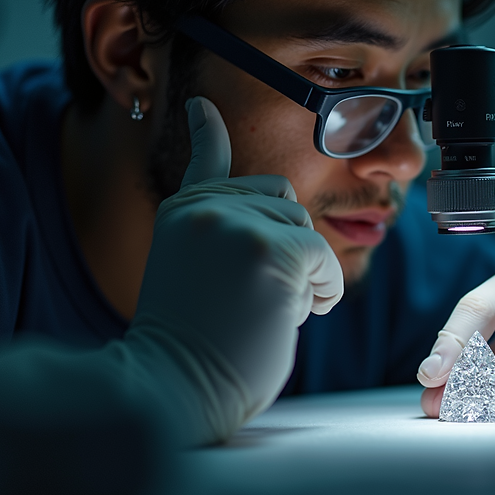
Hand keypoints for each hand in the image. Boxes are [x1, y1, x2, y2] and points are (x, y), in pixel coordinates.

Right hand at [132, 96, 342, 415]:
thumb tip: (278, 229)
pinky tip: (288, 316)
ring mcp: (235, 224)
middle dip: (288, 244)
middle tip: (254, 296)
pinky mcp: (269, 250)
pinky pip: (324, 259)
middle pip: (284, 198)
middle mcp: (206, 207)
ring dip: (302, 275)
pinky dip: (321, 290)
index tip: (204, 106)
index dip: (208, 132)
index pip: (206, 162)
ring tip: (261, 311)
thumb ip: (225, 240)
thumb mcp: (197, 276)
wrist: (169, 387)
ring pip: (307, 230)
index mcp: (183, 214)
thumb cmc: (193, 348)